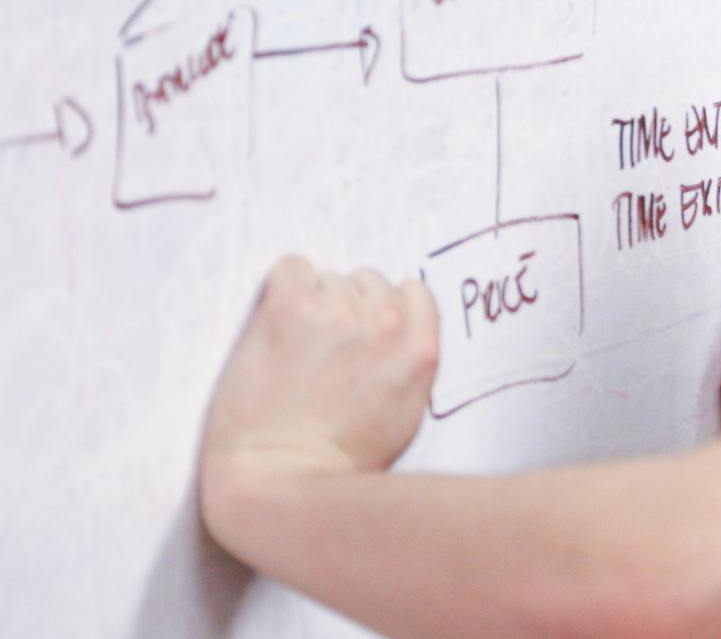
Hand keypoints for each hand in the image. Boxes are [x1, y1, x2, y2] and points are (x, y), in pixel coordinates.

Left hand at [200, 256, 439, 493]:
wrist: (282, 479)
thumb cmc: (340, 462)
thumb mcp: (406, 413)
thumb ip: (408, 362)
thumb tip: (392, 329)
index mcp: (419, 349)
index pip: (411, 291)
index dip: (383, 312)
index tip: (362, 334)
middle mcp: (385, 323)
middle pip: (368, 282)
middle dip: (347, 308)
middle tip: (323, 349)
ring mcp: (337, 312)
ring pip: (328, 277)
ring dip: (313, 302)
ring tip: (295, 347)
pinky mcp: (289, 309)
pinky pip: (292, 267)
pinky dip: (283, 289)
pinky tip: (275, 325)